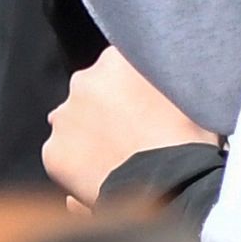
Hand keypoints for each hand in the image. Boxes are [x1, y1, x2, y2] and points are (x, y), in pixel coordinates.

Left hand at [42, 50, 211, 209]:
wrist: (167, 182)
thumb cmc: (186, 135)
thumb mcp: (187, 89)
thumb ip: (160, 75)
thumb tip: (155, 77)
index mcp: (115, 59)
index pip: (118, 64)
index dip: (133, 84)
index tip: (147, 100)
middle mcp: (83, 82)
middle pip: (92, 90)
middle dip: (107, 105)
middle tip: (135, 128)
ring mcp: (64, 118)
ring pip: (74, 121)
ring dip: (91, 132)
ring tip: (121, 153)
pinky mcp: (53, 152)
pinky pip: (64, 153)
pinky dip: (79, 160)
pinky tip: (105, 171)